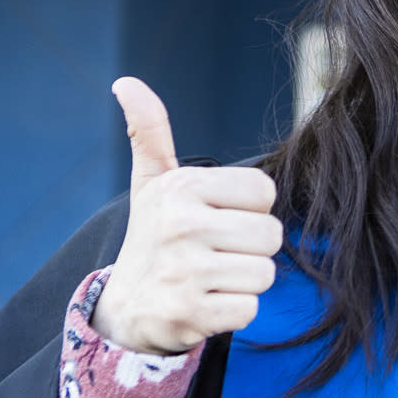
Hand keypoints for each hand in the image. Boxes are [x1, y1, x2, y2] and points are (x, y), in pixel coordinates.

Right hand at [90, 77, 283, 355]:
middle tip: (216, 253)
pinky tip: (207, 303)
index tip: (218, 218)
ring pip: (265, 273)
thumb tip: (126, 82)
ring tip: (211, 278)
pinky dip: (235, 311)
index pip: (264, 191)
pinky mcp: (190, 314)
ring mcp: (184, 273)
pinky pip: (250, 309)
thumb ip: (149, 132)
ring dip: (244, 281)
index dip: (249, 209)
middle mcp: (181, 226)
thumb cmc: (154, 237)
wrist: (127, 308)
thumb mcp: (151, 183)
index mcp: (181, 188)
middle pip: (271, 235)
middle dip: (251, 248)